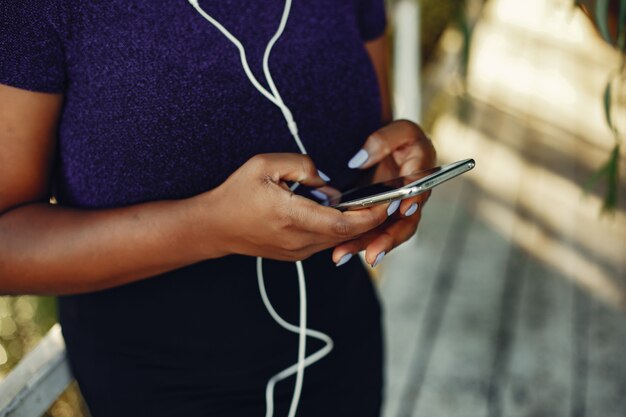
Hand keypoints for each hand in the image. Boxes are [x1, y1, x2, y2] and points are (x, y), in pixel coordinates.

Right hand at [192, 153, 389, 261]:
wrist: (214, 226)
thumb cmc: (237, 193)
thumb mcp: (266, 164)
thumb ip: (304, 167)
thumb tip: (329, 185)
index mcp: (292, 217)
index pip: (344, 224)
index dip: (371, 215)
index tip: (389, 201)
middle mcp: (298, 241)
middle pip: (347, 234)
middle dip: (372, 218)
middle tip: (389, 199)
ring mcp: (297, 252)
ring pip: (338, 240)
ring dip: (357, 225)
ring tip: (370, 203)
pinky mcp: (295, 255)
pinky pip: (325, 242)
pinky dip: (340, 229)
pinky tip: (343, 213)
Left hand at [333, 120, 436, 266]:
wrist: (390, 149)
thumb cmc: (399, 139)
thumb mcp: (398, 130)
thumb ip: (382, 141)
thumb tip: (359, 161)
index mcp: (422, 175)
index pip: (419, 190)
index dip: (413, 201)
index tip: (403, 209)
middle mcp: (412, 199)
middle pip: (403, 223)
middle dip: (387, 240)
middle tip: (372, 255)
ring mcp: (396, 211)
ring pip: (384, 233)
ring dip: (365, 246)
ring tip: (341, 256)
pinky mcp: (380, 217)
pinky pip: (371, 232)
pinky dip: (355, 242)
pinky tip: (338, 252)